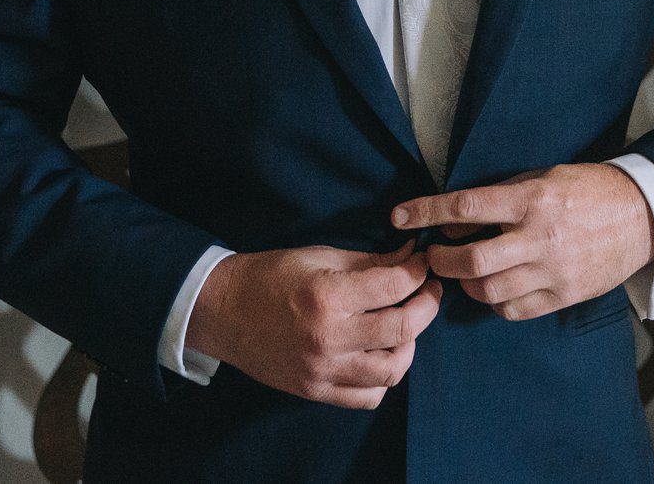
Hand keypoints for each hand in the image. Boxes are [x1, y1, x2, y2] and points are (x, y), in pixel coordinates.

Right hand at [185, 241, 442, 408]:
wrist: (224, 311)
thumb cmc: (271, 276)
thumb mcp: (320, 256)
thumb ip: (369, 262)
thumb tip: (411, 257)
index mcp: (327, 296)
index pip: (394, 286)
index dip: (418, 272)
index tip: (423, 264)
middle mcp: (328, 338)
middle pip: (402, 329)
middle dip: (426, 305)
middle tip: (429, 291)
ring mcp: (322, 371)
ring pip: (392, 370)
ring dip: (409, 346)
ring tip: (405, 326)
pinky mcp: (316, 391)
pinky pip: (368, 397)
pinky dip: (384, 379)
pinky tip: (380, 356)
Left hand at [390, 163, 653, 321]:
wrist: (640, 216)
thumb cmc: (586, 189)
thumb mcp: (543, 176)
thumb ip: (501, 197)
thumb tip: (454, 220)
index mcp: (531, 200)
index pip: (465, 208)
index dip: (426, 212)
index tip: (399, 216)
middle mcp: (539, 238)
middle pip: (471, 261)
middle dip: (440, 261)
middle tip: (431, 255)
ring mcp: (552, 271)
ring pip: (488, 291)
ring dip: (465, 283)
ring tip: (463, 271)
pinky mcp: (563, 296)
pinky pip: (514, 310)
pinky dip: (494, 302)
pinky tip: (494, 288)